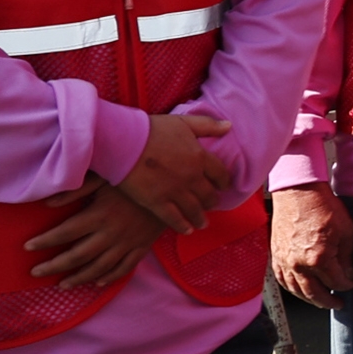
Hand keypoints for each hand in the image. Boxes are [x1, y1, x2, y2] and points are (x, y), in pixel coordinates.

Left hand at [24, 186, 166, 289]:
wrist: (176, 187)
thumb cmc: (136, 178)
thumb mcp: (106, 177)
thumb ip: (77, 189)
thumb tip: (48, 202)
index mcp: (100, 215)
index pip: (65, 232)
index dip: (44, 241)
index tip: (27, 246)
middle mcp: (111, 234)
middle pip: (77, 256)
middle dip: (53, 266)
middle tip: (35, 272)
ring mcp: (128, 243)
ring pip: (98, 268)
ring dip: (78, 278)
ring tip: (61, 285)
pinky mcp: (142, 247)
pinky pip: (124, 268)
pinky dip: (109, 278)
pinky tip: (96, 283)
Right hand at [117, 110, 232, 234]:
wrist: (123, 142)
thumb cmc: (151, 129)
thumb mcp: (183, 122)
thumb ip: (207, 125)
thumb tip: (229, 125)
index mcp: (200, 157)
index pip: (220, 174)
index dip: (223, 182)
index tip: (223, 186)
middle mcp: (192, 177)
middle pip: (208, 194)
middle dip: (212, 201)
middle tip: (211, 205)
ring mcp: (175, 191)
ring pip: (194, 210)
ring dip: (200, 217)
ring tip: (203, 223)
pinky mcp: (157, 202)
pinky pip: (174, 219)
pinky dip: (183, 226)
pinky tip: (187, 230)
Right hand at [271, 185, 352, 303]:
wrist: (298, 192)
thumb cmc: (323, 207)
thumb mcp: (346, 232)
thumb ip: (347, 258)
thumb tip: (348, 275)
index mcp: (318, 259)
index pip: (336, 282)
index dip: (347, 284)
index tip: (352, 282)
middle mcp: (299, 265)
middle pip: (315, 293)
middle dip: (329, 301)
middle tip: (338, 303)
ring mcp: (285, 261)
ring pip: (296, 290)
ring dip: (310, 299)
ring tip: (321, 301)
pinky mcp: (275, 256)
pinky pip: (282, 280)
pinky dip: (292, 289)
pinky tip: (300, 291)